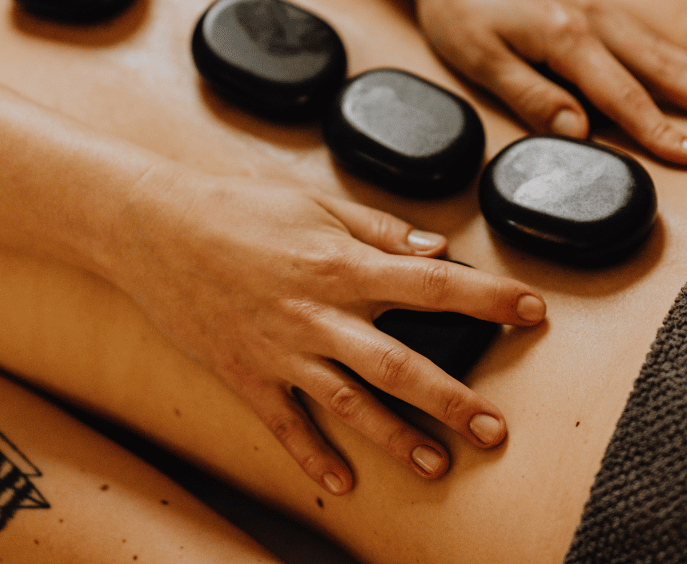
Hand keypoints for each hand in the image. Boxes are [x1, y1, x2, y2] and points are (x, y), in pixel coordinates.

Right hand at [109, 167, 545, 493]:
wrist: (154, 228)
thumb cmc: (237, 206)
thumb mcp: (313, 201)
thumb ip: (377, 227)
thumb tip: (435, 247)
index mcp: (341, 263)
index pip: (432, 283)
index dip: (488, 298)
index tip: (532, 310)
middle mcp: (319, 314)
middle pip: (400, 363)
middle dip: (453, 398)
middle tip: (497, 430)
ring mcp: (281, 350)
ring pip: (351, 404)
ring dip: (397, 438)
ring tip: (439, 467)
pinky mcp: (246, 374)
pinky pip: (285, 424)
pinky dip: (312, 457)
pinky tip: (340, 484)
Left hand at [411, 0, 686, 164]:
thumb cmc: (458, 1)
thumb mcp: (479, 56)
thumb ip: (530, 95)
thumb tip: (580, 133)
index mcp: (566, 38)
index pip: (623, 96)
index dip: (660, 132)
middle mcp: (592, 19)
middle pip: (660, 67)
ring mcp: (594, 7)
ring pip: (659, 47)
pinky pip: (643, 32)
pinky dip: (675, 51)